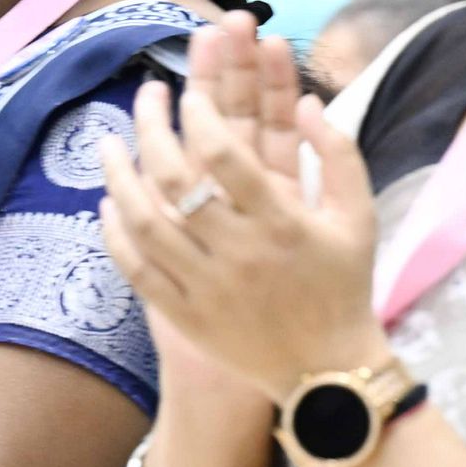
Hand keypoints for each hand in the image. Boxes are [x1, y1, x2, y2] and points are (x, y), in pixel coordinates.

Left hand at [98, 12, 381, 403]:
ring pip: (145, 223)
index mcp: (282, 223)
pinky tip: (108, 205)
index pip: (226, 155)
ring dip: (118, 176)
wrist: (326, 372)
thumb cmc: (344, 285)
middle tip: (145, 98)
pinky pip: (137, 270)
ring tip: (107, 143)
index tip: (188, 93)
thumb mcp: (358, 217)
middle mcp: (239, 253)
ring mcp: (206, 287)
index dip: (200, 115)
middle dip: (151, 128)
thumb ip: (339, 153)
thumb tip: (308, 101)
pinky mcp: (185, 316)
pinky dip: (116, 235)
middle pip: (175, 180)